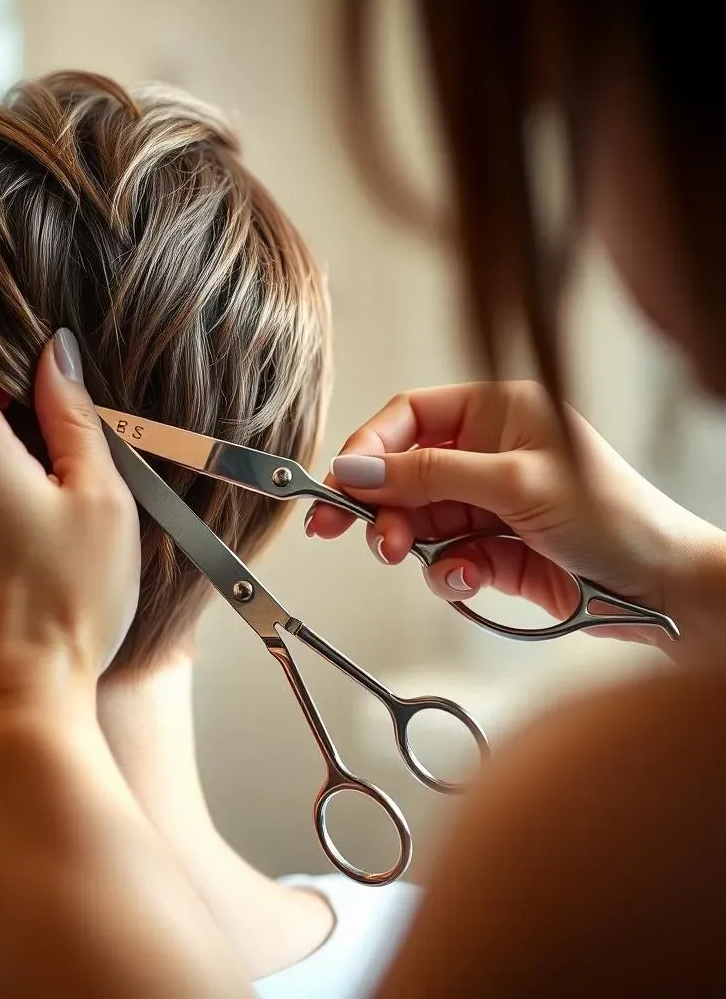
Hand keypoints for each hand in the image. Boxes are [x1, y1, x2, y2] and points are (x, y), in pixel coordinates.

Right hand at [308, 380, 725, 650]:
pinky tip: (465, 578)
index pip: (411, 416)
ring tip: (405, 555)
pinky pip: (442, 556)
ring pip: (416, 518)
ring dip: (406, 540)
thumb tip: (359, 469)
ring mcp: (487, 503)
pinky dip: (444, 570)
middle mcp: (488, 453)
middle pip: (403, 471)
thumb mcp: (516, 483)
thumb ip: (431, 475)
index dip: (370, 446)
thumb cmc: (615, 518)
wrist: (663, 591)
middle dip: (377, 502)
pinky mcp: (490, 549)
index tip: (342, 481)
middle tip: (340, 528)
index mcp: (498, 413)